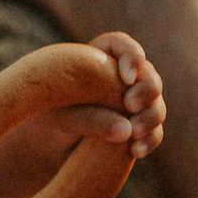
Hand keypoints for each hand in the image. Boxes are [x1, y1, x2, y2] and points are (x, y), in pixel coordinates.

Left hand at [0, 33, 165, 197]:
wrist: (42, 143)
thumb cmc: (44, 118)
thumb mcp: (58, 117)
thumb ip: (89, 118)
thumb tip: (127, 129)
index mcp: (97, 58)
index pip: (121, 46)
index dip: (132, 56)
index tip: (127, 76)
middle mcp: (119, 77)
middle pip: (148, 74)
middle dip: (146, 89)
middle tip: (131, 105)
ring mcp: (131, 102)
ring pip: (155, 103)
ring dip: (151, 116)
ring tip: (135, 132)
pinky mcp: (136, 127)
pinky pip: (153, 131)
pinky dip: (150, 139)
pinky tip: (137, 151)